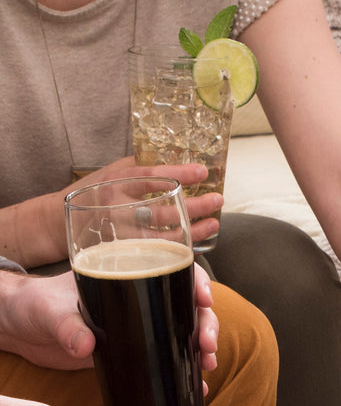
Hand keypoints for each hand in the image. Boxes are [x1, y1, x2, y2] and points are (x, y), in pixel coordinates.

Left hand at [0, 267, 218, 379]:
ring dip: (202, 348)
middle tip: (208, 345)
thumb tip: (85, 346)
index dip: (196, 281)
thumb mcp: (49, 311)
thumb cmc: (34, 305)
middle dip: (206, 323)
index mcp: (126, 274)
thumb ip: (67, 326)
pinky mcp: (133, 350)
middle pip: (187, 304)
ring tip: (208, 365)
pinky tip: (198, 386)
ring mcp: (140, 325)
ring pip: (184, 331)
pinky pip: (167, 357)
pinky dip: (184, 371)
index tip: (204, 299)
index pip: (173, 269)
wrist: (19, 328)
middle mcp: (140, 298)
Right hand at [61, 160, 222, 254]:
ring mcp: (119, 233)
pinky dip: (180, 247)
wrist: (57, 221)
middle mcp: (117, 208)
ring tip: (214, 222)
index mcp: (115, 182)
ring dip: (193, 230)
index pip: (150, 176)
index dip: (179, 173)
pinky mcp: (122, 252)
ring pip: (163, 235)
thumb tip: (176, 153)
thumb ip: (138, 166)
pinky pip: (157, 252)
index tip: (204, 171)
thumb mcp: (110, 171)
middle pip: (161, 208)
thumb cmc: (93, 192)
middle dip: (195, 205)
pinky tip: (195, 241)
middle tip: (218, 199)